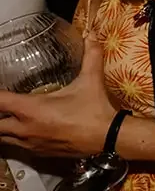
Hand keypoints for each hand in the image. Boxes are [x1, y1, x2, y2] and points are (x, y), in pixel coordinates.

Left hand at [0, 38, 116, 158]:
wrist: (108, 138)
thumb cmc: (95, 110)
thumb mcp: (91, 81)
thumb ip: (90, 57)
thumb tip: (91, 37)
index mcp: (31, 109)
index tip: (1, 88)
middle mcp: (24, 128)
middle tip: (4, 105)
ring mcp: (30, 144)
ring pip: (2, 138)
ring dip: (3, 128)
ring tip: (9, 118)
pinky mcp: (38, 153)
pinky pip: (16, 147)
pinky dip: (14, 139)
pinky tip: (23, 131)